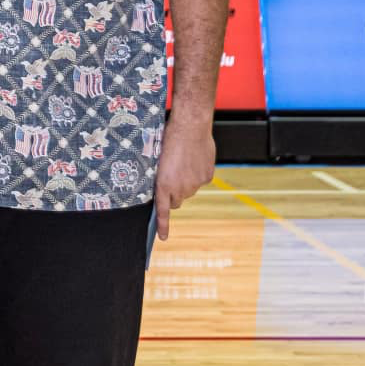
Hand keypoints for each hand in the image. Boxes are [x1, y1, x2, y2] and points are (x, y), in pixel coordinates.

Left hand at [152, 120, 215, 240]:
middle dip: (172, 194)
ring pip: (189, 190)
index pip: (163, 211)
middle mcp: (180, 188)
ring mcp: (196, 183)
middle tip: (170, 178)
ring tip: (181, 162)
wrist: (190, 127)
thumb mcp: (156, 160)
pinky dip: (196, 174)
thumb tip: (164, 186)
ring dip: (184, 182)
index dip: (163, 225)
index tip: (163, 238)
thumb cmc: (167, 139)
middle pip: (176, 200)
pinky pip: (200, 180)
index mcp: (163, 185)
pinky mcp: (207, 176)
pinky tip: (193, 159)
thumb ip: (161, 177)